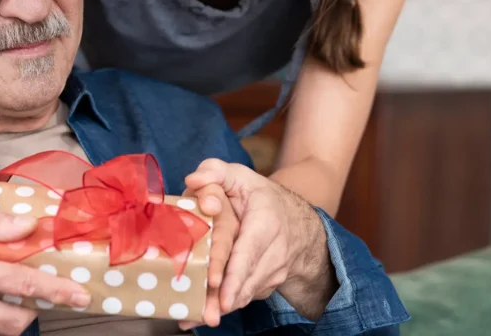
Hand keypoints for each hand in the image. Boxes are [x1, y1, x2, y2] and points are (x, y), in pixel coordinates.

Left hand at [184, 159, 333, 319]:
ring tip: (195, 318)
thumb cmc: (259, 197)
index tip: (219, 285)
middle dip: (225, 298)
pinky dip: (225, 306)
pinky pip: (245, 297)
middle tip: (204, 315)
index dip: (235, 269)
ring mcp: (274, 271)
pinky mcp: (267, 284)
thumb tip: (194, 181)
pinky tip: (201, 314)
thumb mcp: (240, 176)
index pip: (250, 249)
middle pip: (247, 278)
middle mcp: (275, 250)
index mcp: (266, 221)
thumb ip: (215, 172)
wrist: (296, 222)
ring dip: (222, 307)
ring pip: (246, 293)